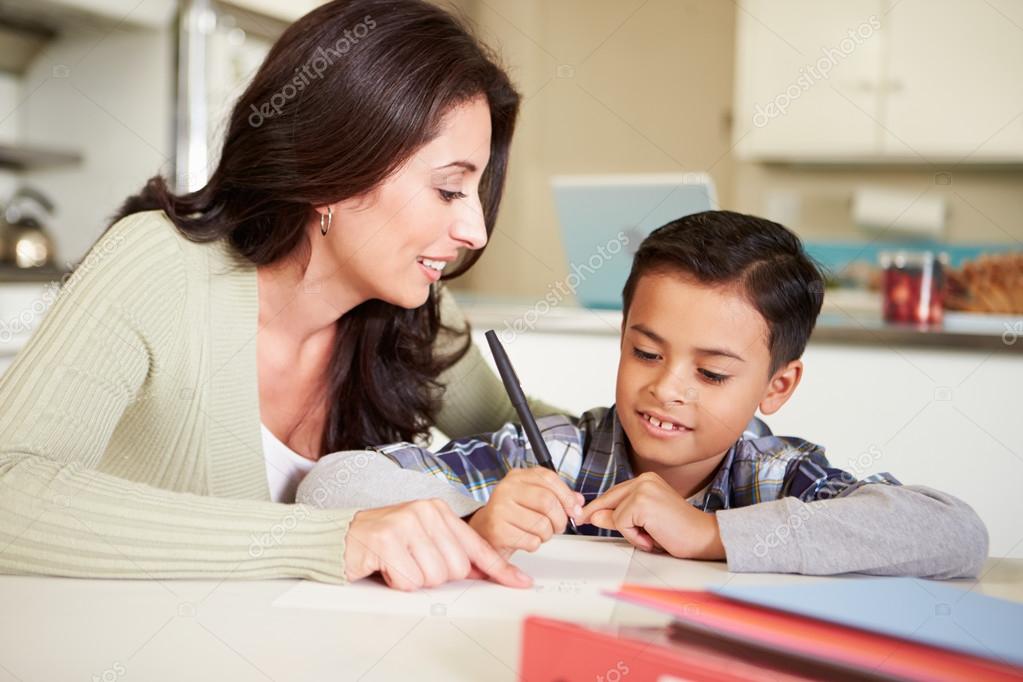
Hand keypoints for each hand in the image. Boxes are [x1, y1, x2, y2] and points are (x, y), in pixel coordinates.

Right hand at [344, 498, 532, 590]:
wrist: (340, 536)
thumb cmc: (382, 539)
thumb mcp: (423, 539)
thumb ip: (451, 551)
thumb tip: (482, 572)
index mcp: (438, 511)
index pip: (477, 545)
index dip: (499, 569)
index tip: (520, 582)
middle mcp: (425, 513)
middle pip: (456, 568)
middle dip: (435, 575)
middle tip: (413, 562)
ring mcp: (406, 524)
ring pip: (434, 577)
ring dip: (414, 579)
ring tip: (398, 562)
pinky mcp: (386, 541)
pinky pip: (409, 581)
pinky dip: (397, 582)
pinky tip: (386, 566)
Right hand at [468, 468, 583, 556]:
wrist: (484, 533)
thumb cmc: (512, 516)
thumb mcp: (533, 499)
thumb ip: (557, 496)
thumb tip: (578, 501)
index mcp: (517, 476)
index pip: (549, 478)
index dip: (567, 496)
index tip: (575, 510)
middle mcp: (506, 488)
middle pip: (547, 501)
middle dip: (560, 519)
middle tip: (558, 526)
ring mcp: (500, 508)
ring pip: (541, 524)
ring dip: (547, 534)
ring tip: (539, 533)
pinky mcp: (497, 530)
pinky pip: (531, 541)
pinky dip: (535, 545)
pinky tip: (525, 539)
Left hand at [578, 472, 724, 559]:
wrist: (703, 537)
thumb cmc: (679, 531)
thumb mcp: (643, 523)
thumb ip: (619, 516)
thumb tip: (594, 516)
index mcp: (647, 480)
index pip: (614, 493)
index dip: (599, 507)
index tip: (584, 515)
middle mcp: (644, 480)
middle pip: (608, 500)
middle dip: (601, 516)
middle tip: (588, 523)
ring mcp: (643, 489)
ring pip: (614, 515)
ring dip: (629, 532)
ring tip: (651, 535)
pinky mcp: (641, 502)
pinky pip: (621, 523)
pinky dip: (633, 536)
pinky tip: (652, 536)